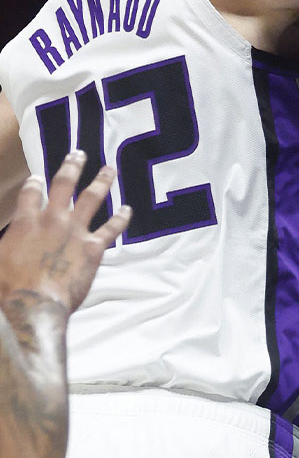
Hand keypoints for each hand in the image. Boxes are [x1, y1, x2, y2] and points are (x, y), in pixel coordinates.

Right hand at [0, 152, 129, 310]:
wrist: (34, 304)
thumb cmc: (8, 287)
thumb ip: (6, 242)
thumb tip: (5, 241)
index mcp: (25, 221)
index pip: (31, 192)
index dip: (36, 182)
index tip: (39, 176)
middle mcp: (52, 219)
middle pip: (64, 184)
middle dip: (72, 166)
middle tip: (80, 153)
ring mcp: (75, 230)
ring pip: (92, 197)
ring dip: (102, 180)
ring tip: (110, 168)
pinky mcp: (94, 246)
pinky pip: (112, 227)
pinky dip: (122, 217)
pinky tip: (128, 208)